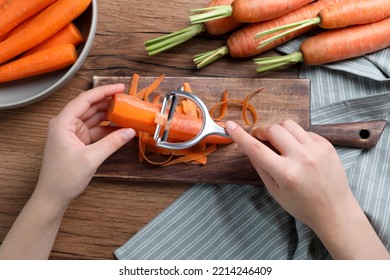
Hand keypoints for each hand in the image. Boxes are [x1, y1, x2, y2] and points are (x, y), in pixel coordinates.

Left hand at [35, 84, 134, 208]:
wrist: (53, 196)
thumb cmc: (64, 178)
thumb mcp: (91, 159)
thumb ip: (112, 143)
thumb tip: (130, 131)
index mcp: (62, 123)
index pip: (85, 100)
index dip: (103, 91)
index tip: (120, 88)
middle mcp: (66, 124)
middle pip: (90, 107)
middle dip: (108, 103)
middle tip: (127, 100)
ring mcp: (72, 133)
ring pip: (94, 118)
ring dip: (109, 116)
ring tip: (127, 113)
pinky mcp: (78, 142)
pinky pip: (95, 131)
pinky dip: (108, 130)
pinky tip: (120, 129)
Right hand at [226, 120, 389, 258]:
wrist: (334, 210)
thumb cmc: (301, 205)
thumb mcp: (274, 191)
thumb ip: (260, 167)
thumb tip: (248, 146)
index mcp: (286, 174)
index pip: (256, 149)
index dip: (240, 136)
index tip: (229, 125)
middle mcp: (302, 158)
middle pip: (273, 130)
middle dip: (262, 132)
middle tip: (261, 140)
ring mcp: (316, 149)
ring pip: (288, 124)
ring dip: (278, 131)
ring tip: (280, 144)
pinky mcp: (326, 144)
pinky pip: (304, 130)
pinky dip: (295, 136)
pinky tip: (297, 149)